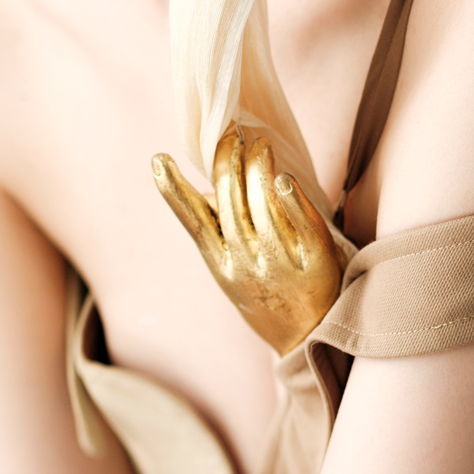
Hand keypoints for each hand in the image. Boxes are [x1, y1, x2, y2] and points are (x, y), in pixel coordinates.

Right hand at [152, 122, 343, 354]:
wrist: (308, 338)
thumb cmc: (267, 294)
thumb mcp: (231, 270)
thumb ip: (219, 231)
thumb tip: (206, 185)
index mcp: (220, 261)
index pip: (192, 219)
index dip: (174, 188)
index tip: (159, 159)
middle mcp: (246, 261)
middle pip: (229, 198)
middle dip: (228, 158)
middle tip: (234, 134)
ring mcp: (279, 262)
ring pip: (262, 202)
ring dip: (258, 165)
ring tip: (260, 144)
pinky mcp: (314, 261)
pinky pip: (302, 223)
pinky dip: (290, 198)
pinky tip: (282, 178)